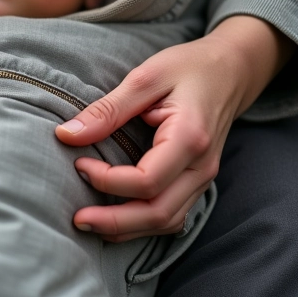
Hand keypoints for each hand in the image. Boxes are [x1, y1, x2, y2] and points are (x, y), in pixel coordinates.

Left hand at [55, 16, 293, 241]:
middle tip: (77, 220)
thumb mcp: (145, 78)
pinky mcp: (197, 181)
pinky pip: (172, 214)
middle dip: (115, 222)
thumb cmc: (189, 68)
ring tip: (91, 225)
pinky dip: (143, 223)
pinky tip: (116, 219)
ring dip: (127, 229)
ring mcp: (203, 178)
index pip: (146, 181)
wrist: (232, 69)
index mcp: (190, 139)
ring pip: (167, 221)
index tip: (79, 164)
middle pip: (158, 213)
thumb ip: (107, 109)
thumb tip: (66, 135)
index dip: (108, 181)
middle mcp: (202, 167)